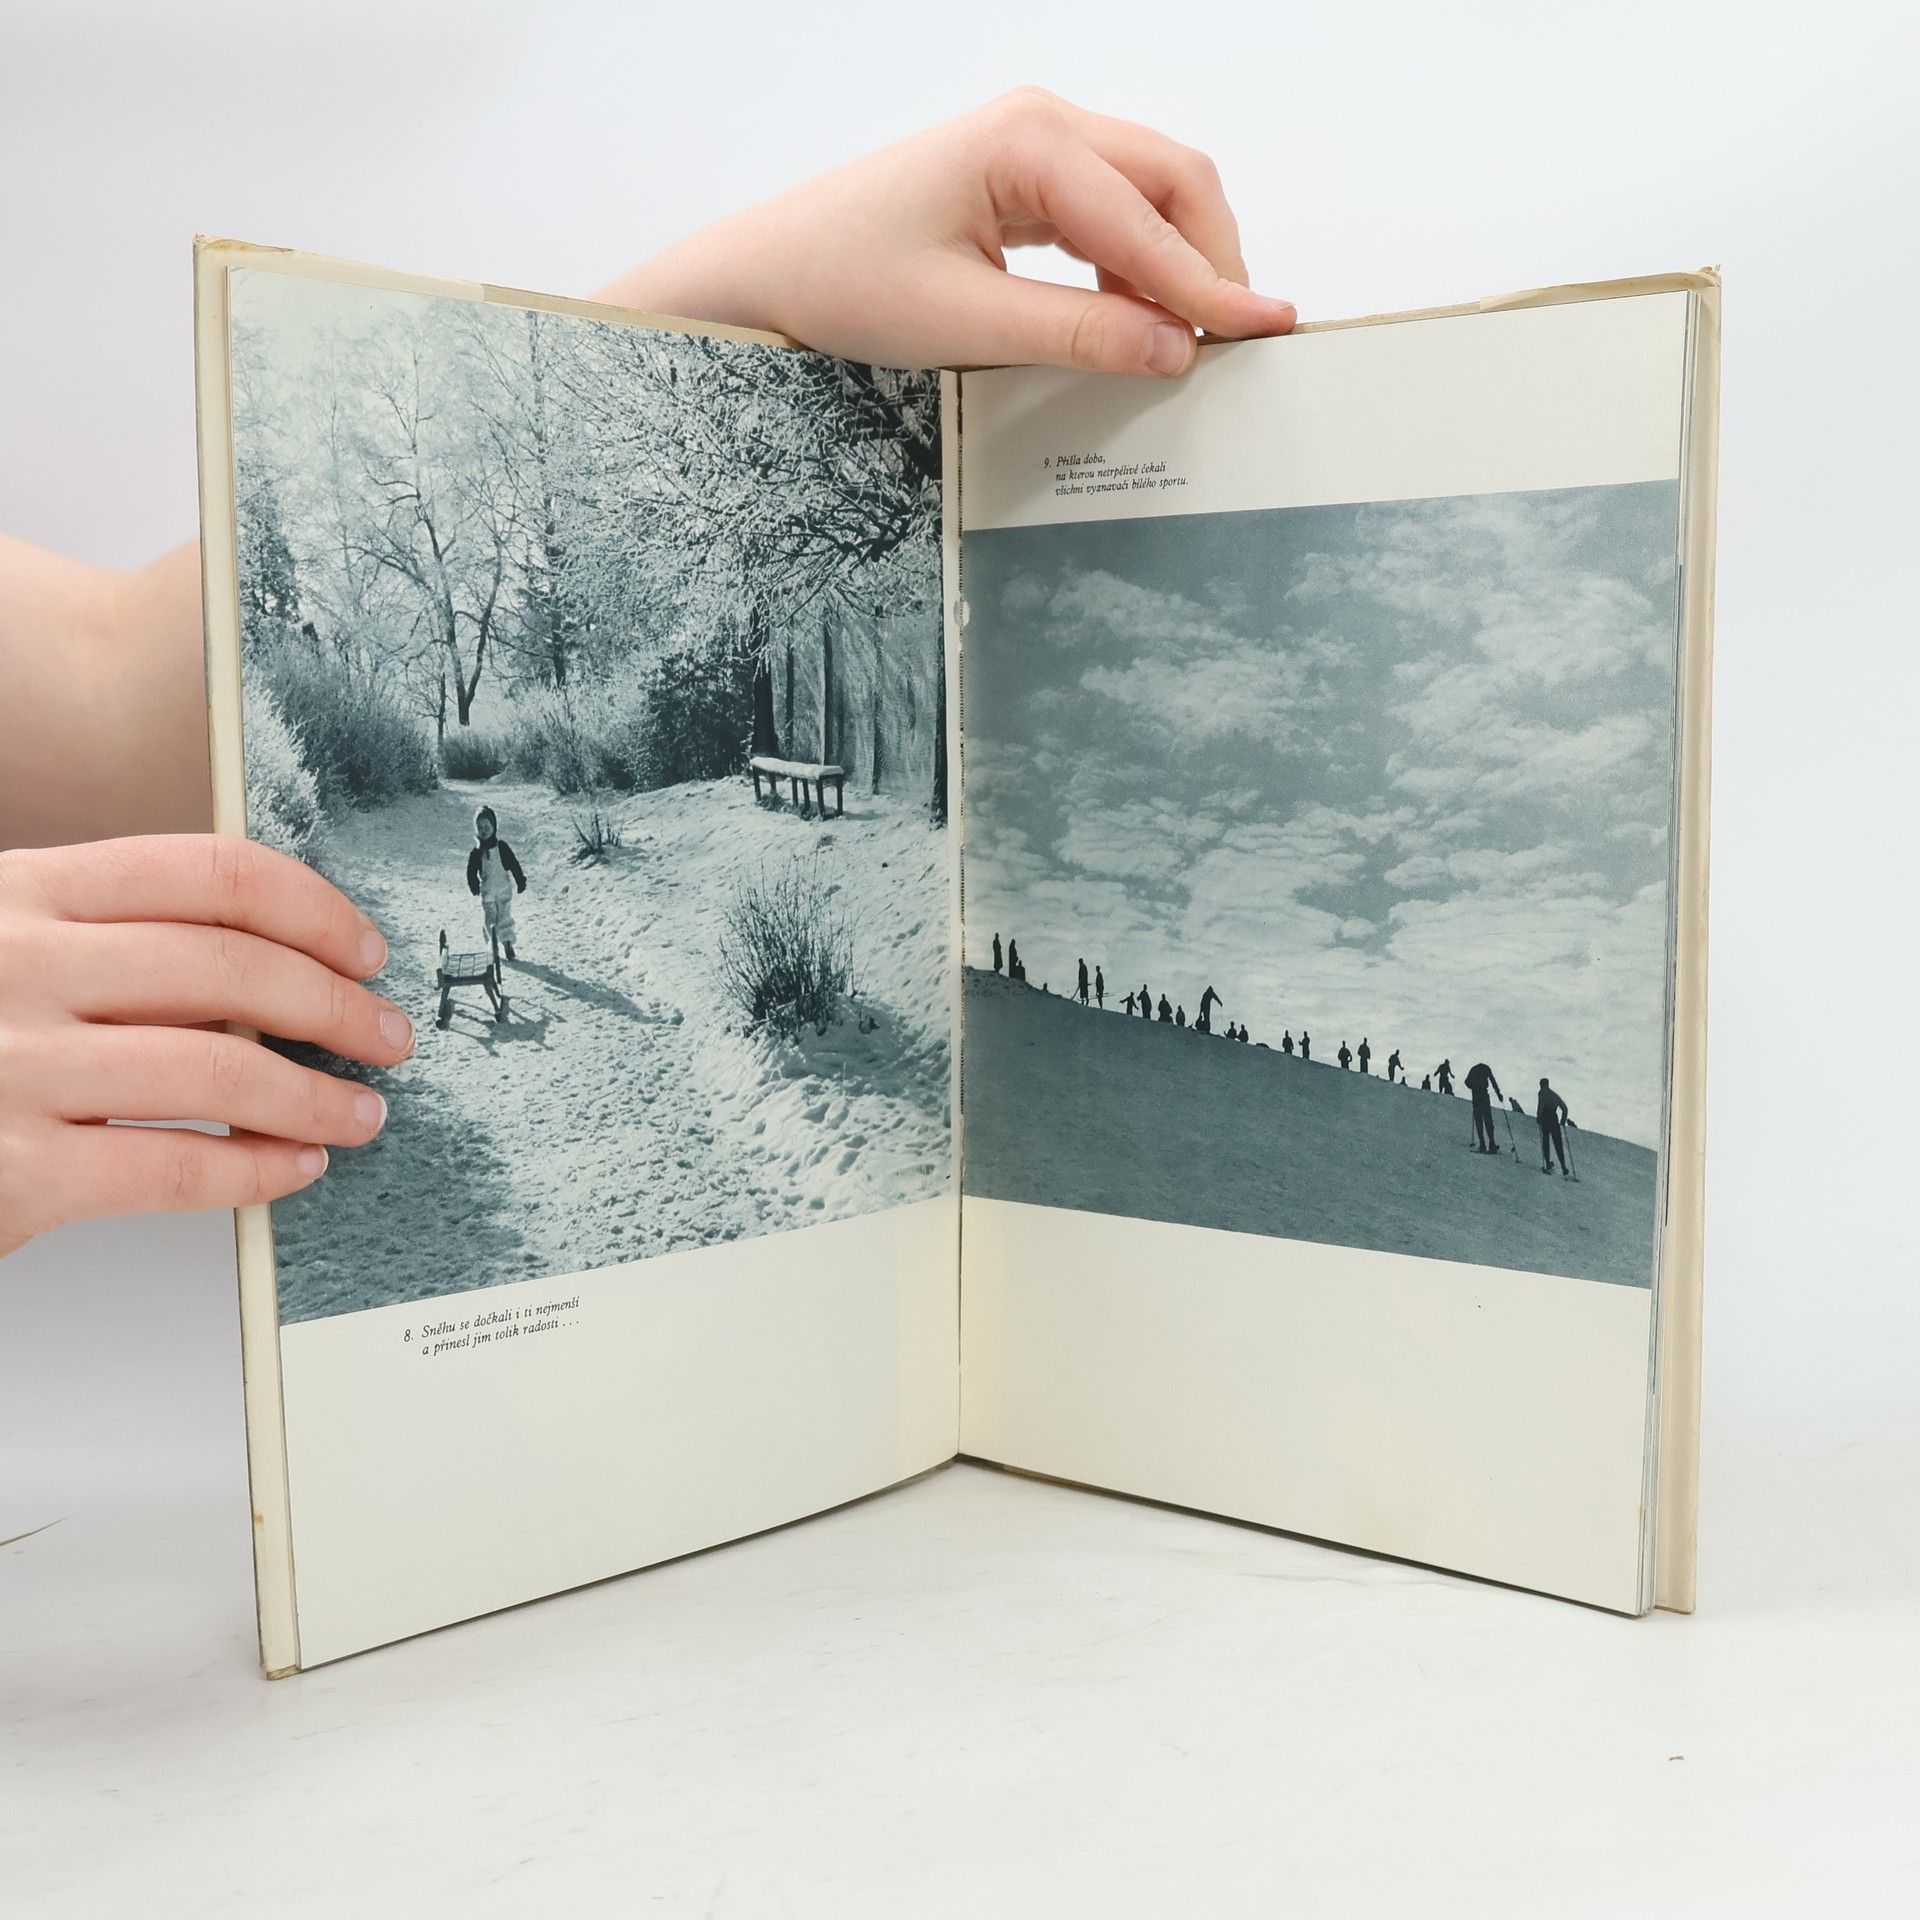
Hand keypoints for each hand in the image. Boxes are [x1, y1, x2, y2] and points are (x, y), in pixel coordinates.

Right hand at [0, 836, 414, 1255]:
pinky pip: (173, 1165)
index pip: (210, 874)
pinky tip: (293, 1170)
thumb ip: (110, 941)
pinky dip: (255, 1171)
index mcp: (23, 892)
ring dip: (317, 1096)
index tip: (365, 950)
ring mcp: (8, 1064)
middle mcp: (16, 963)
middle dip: (339, 1007)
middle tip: (388, 1037)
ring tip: (360, 1113)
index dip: (315, 911)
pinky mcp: (9, 1168)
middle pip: (234, 968)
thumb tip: (271, 965)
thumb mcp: (8, 946)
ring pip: (220, 1069)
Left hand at [599, 87, 1295, 376]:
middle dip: (1211, 261)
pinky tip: (1134, 317)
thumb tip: (1173, 351)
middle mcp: (1042, 125)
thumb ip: (1079, 334)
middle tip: (1236, 341)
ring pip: (1151, 193)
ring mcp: (1035, 144)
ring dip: (1178, 264)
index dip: (1211, 287)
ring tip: (1185, 341)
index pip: (1151, 221)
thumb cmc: (842, 281)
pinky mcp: (1025, 176)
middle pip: (1173, 182)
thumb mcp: (965, 323)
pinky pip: (1112, 212)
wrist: (770, 271)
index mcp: (1029, 143)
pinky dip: (1139, 264)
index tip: (1263, 333)